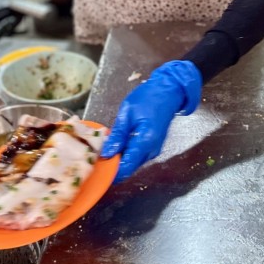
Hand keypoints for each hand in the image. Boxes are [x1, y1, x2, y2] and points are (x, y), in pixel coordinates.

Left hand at [101, 60, 201, 182]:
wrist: (168, 92)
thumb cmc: (148, 98)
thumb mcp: (127, 112)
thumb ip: (118, 135)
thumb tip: (106, 153)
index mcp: (145, 142)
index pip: (126, 167)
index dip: (110, 171)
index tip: (95, 167)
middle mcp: (151, 151)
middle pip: (129, 168)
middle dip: (112, 166)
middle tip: (95, 157)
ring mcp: (153, 150)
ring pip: (132, 163)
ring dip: (118, 160)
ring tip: (103, 150)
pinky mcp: (153, 147)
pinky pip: (136, 156)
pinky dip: (125, 154)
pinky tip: (115, 145)